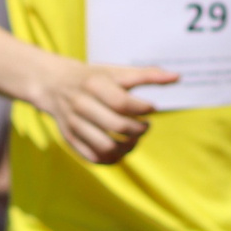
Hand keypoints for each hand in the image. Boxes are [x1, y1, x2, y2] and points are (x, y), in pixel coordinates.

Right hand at [35, 57, 180, 164]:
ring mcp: (73, 124)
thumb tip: (177, 77)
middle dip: (139, 129)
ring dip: (127, 147)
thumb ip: (147, 74)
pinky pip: (94, 157)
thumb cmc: (93, 78)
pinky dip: (112, 158)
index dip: (143, 109)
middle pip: (116, 125)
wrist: (53, 84)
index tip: (152, 108)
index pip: (122, 102)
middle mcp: (81, 104)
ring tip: (135, 139)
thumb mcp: (116, 71)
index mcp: (94, 84)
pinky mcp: (69, 139)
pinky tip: (121, 147)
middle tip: (146, 126)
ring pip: (105, 146)